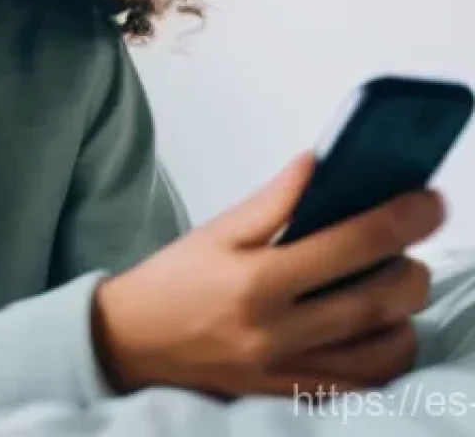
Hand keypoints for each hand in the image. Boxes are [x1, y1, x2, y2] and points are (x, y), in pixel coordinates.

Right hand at [91, 153, 443, 398]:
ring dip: (404, 314)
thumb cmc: (173, 279)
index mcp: (255, 281)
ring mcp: (286, 372)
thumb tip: (321, 164)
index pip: (347, 245)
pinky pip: (360, 386)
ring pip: (380, 351)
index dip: (397, 219)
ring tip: (395, 284)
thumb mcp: (216, 232)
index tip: (429, 200)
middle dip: (412, 266)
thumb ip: (274, 201)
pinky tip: (380, 329)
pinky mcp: (289, 396)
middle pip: (376, 302)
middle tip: (414, 243)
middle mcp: (276, 332)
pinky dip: (384, 356)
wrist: (131, 342)